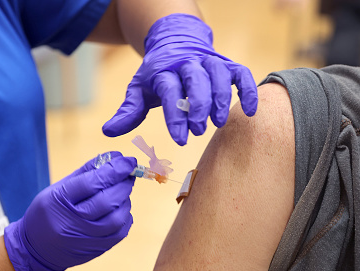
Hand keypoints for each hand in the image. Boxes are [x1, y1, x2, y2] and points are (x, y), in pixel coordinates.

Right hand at [4, 152, 136, 270]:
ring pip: (117, 217)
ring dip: (125, 200)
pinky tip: (119, 209)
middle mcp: (72, 222)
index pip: (92, 182)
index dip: (115, 170)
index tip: (128, 160)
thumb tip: (114, 157)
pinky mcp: (97, 249)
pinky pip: (120, 232)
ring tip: (121, 192)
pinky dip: (125, 216)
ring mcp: (86, 238)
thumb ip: (86, 172)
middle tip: (128, 174)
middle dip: (123, 184)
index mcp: (59, 200)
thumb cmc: (47, 213)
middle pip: (107, 201)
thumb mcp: (58, 188)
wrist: (36, 249)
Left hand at [102, 13, 257, 145]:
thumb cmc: (158, 74)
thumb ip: (129, 111)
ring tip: (219, 122)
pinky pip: (242, 73)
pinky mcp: (227, 64)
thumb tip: (108, 131)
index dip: (175, 116)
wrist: (176, 41)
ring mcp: (209, 62)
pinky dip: (249, 90)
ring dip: (221, 98)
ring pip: (219, 74)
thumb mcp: (140, 89)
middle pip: (196, 80)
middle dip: (198, 106)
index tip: (180, 139)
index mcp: (164, 71)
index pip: (170, 91)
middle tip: (198, 130)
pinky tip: (250, 111)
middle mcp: (188, 64)